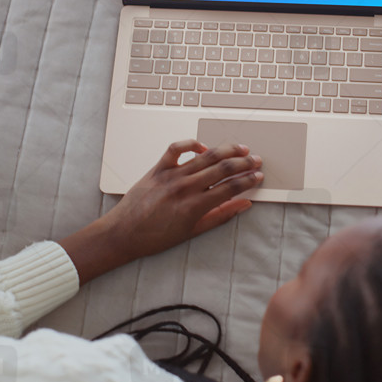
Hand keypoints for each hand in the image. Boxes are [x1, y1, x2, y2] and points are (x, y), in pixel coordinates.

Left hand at [102, 139, 262, 256]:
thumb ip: (220, 216)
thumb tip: (243, 205)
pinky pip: (176, 149)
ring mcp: (171, 175)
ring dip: (226, 150)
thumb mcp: (193, 231)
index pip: (231, 187)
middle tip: (256, 160)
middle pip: (222, 168)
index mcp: (196, 206)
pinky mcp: (158, 169)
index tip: (258, 176)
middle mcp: (185, 187)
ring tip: (240, 148)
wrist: (124, 233)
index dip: (249, 180)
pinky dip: (191, 144)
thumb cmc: (155, 237)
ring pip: (205, 156)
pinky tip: (203, 147)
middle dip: (244, 162)